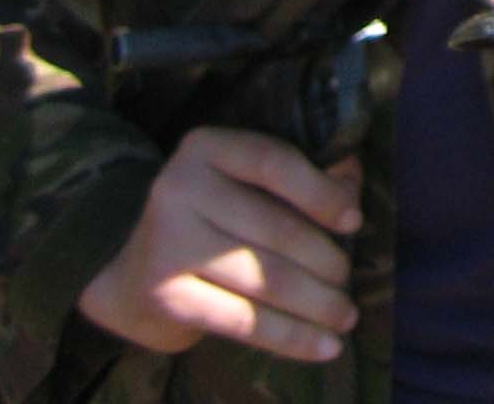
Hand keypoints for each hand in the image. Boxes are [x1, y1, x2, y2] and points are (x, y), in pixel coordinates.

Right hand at [77, 129, 359, 363]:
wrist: (137, 272)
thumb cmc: (216, 218)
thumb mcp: (248, 181)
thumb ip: (305, 175)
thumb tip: (352, 188)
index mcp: (207, 147)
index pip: (275, 163)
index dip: (322, 193)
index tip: (355, 221)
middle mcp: (180, 187)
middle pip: (276, 228)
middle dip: (327, 261)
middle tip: (350, 281)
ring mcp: (168, 243)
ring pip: (266, 278)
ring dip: (318, 302)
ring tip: (346, 316)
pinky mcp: (166, 296)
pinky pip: (243, 321)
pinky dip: (291, 337)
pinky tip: (325, 347)